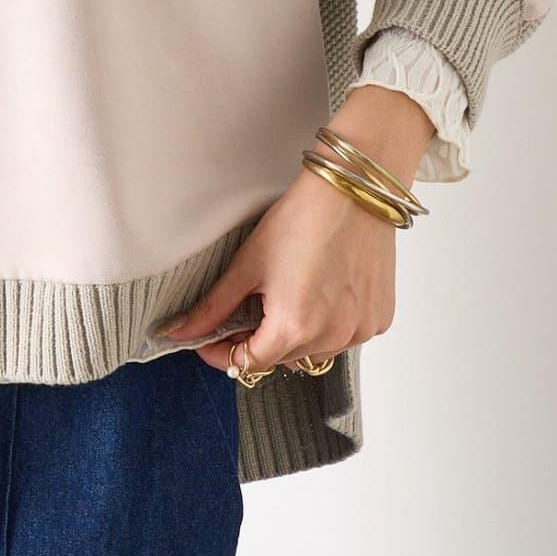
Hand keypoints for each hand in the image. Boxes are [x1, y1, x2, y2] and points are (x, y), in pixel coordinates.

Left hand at [158, 86, 431, 376]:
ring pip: (314, 351)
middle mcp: (331, 338)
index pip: (248, 364)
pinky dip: (328, 325)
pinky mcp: (379, 319)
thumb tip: (178, 332)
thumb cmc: (301, 221)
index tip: (209, 341)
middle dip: (257, 341)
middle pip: (280, 358)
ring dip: (295, 335)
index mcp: (294, 328)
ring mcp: (360, 331)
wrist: (352, 191)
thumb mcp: (247, 265)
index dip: (222, 353)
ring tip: (287, 295)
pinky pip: (344, 336)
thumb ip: (212, 307)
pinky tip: (320, 292)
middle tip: (244, 310)